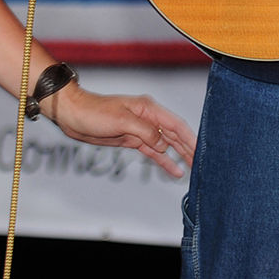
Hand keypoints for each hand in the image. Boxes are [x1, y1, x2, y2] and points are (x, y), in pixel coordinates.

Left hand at [46, 84, 196, 178]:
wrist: (73, 115)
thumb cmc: (94, 112)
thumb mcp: (122, 121)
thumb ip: (145, 132)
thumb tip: (163, 144)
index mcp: (149, 109)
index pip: (176, 125)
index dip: (190, 138)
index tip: (203, 150)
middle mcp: (148, 118)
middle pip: (175, 135)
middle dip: (189, 148)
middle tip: (204, 163)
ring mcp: (141, 129)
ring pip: (166, 144)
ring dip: (180, 155)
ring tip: (195, 168)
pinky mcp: (132, 139)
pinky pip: (154, 151)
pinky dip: (165, 160)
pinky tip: (174, 169)